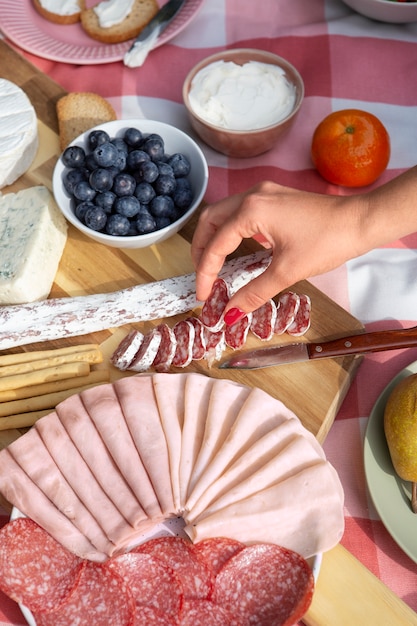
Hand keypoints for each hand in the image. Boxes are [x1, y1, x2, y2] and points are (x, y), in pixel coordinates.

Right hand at [191, 181, 365, 315]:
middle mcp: (253, 195)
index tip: (203, 296)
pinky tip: (238, 251)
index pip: (215, 244)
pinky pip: (241, 212)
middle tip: (203, 277)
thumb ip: (254, 293)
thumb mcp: (287, 271)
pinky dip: (231, 231)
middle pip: (210, 221)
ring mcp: (264, 193)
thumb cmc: (327, 241)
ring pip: (224, 214)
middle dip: (201, 250)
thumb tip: (230, 314)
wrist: (360, 222)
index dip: (205, 273)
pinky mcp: (274, 197)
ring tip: (214, 266)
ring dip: (214, 238)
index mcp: (251, 209)